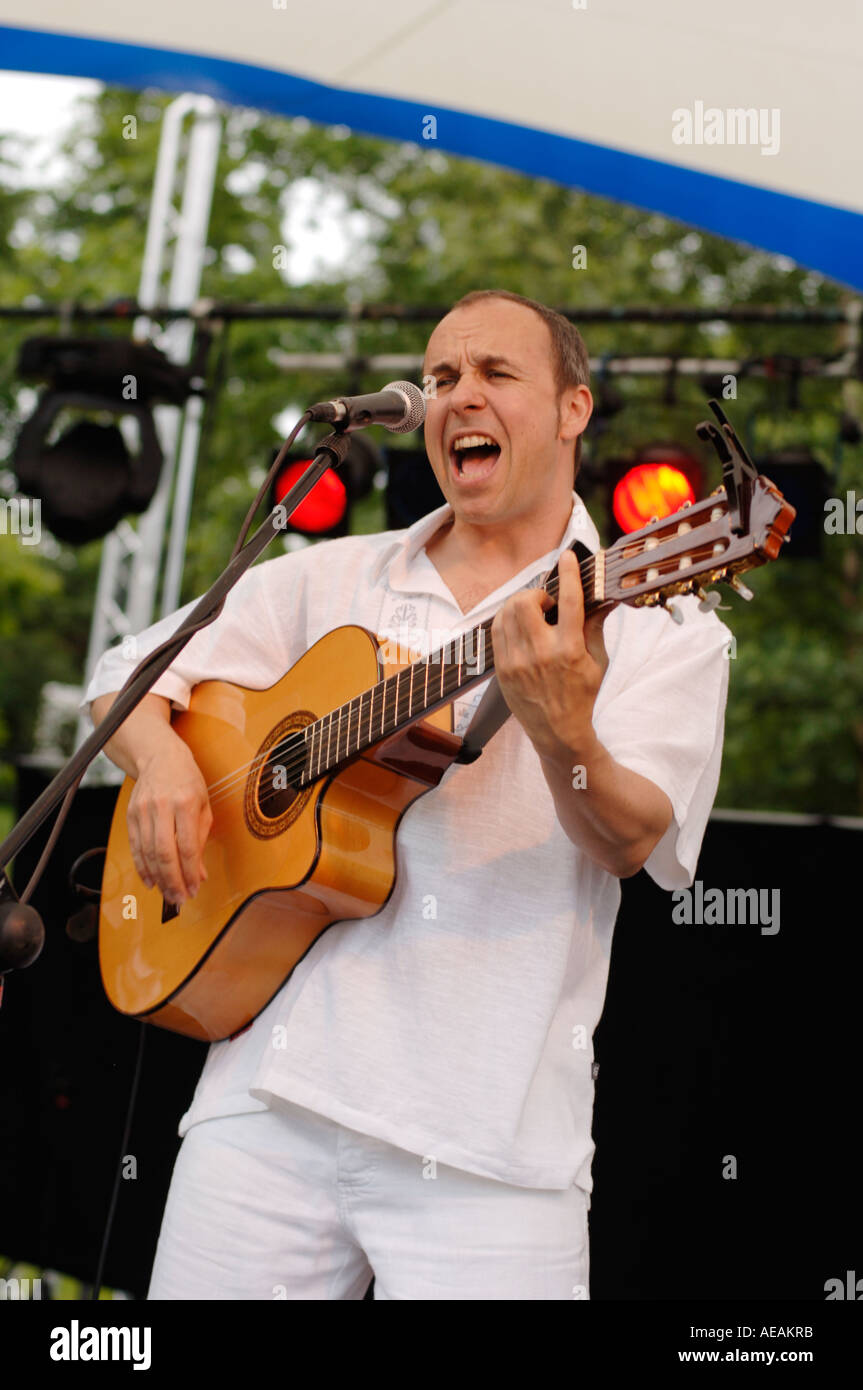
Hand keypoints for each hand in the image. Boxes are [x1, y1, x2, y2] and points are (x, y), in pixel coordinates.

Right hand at [126, 744, 211, 904]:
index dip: (190, 872)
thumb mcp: (203, 806)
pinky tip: (151, 881)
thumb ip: (201, 840)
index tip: (194, 888)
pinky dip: (142, 867)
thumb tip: (199, 873)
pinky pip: (136, 847)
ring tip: (169, 894)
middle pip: (164, 853)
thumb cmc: (187, 781)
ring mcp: (143, 811)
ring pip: (148, 853)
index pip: (186, 846)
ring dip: (158, 879)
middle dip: (172, 881)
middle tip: (180, 898)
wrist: (159, 757)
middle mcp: (162, 807)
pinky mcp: (131, 815)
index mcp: (185, 803)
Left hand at [491, 548, 610, 761]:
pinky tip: (519, 626)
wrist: (557, 733)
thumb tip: (602, 596)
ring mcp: (517, 662)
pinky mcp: (502, 669)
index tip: (567, 556)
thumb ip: (595, 626)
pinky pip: (497, 631)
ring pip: (506, 613)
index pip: (569, 601)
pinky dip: (506, 619)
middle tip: (547, 603)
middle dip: (536, 593)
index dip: (568, 573)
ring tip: (533, 613)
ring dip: (520, 604)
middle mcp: (540, 654)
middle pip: (526, 601)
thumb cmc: (582, 696)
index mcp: (569, 651)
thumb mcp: (598, 662)